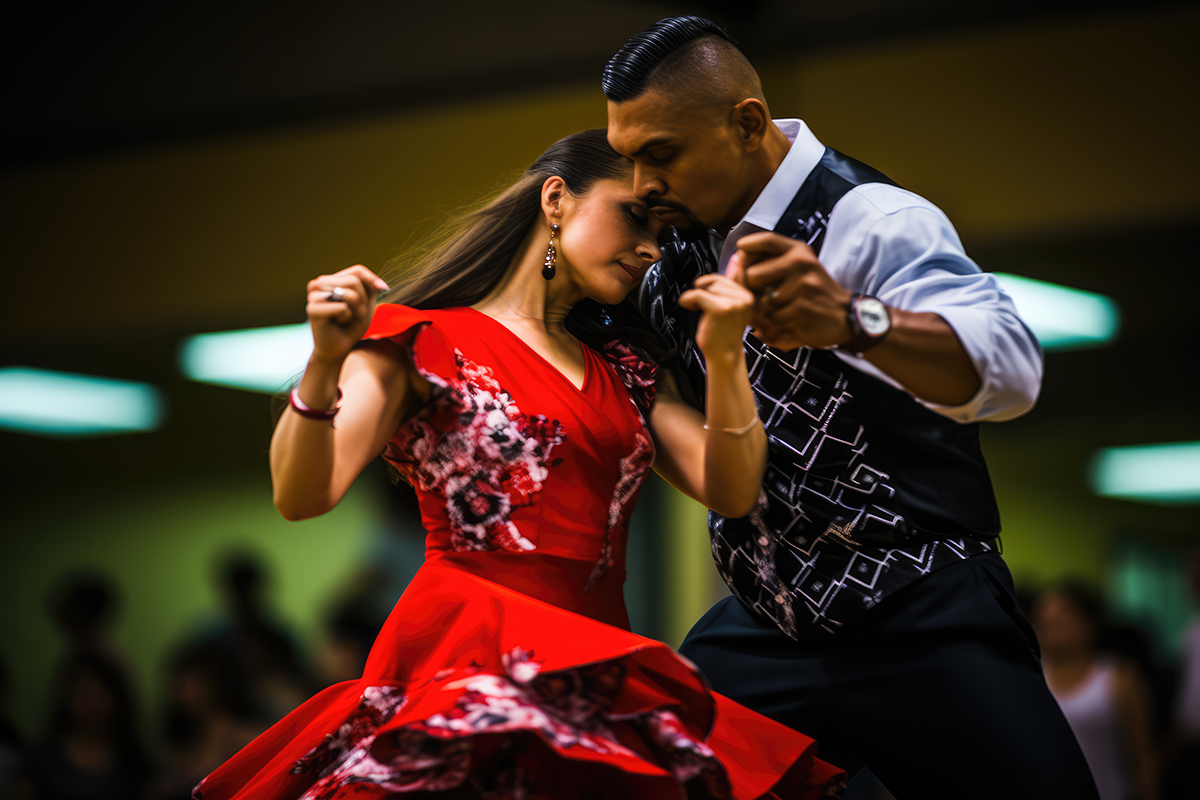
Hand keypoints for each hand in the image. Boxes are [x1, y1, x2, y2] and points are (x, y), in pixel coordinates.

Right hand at [305, 265, 389, 362]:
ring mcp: (313, 295)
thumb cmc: (351, 325)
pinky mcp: (312, 309)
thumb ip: (371, 287)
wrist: (338, 348)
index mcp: (329, 279)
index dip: (371, 282)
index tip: (376, 296)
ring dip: (356, 310)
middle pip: (354, 281)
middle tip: (354, 315)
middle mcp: (318, 284)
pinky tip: (337, 323)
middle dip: (362, 302)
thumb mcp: (366, 303)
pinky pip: (343, 308)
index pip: (357, 270)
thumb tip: (381, 285)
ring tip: (347, 318)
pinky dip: (347, 318)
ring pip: (349, 294)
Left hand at [679, 255, 755, 361]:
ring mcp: (735, 303)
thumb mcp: (732, 305)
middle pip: (716, 279)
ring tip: (698, 308)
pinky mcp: (721, 308)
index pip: (733, 273)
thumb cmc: (724, 334)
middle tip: (701, 304)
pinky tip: (690, 307)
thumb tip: (737, 258)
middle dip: (704, 289)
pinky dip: (688, 300)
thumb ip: (734, 283)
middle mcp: (746, 298)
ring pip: (707, 285)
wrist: (724, 356)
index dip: (716, 277)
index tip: (717, 269)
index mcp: (749, 295)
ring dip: (695, 295)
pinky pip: (698, 294)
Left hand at [731, 232, 852, 350]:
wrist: (845, 315)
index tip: (740, 251)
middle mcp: (801, 263)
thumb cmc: (816, 292)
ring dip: (766, 310)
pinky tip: (790, 319)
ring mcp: (802, 284)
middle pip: (752, 274)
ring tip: (781, 309)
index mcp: (799, 251)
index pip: (767, 240)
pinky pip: (773, 317)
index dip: (749, 246)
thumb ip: (774, 262)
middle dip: (752, 290)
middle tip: (762, 295)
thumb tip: (738, 261)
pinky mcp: (803, 306)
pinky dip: (777, 323)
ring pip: (761, 300)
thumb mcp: (800, 268)